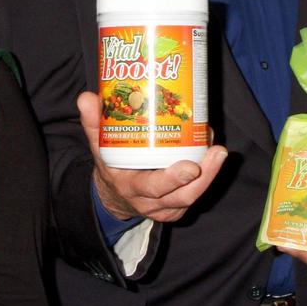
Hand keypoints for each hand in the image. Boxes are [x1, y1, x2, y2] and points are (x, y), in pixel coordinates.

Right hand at [76, 91, 227, 221]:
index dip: (172, 179)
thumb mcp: (99, 147)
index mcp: (130, 187)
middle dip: (203, 176)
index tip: (189, 166)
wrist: (115, 195)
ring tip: (220, 152)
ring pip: (192, 196)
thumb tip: (86, 97)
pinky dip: (207, 176)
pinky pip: (195, 194)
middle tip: (217, 152)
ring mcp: (166, 208)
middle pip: (181, 195)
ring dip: (210, 175)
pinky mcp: (178, 207)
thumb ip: (93, 123)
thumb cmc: (111, 166)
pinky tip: (213, 155)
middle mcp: (150, 202)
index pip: (152, 187)